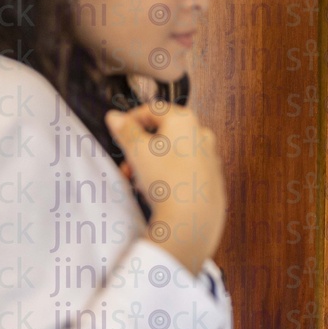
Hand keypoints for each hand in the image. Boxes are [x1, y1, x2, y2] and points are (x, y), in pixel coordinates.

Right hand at [106, 103, 226, 275]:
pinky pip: (184, 171)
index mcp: (185, 121)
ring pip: (173, 154)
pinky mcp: (211, 179)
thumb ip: (125, 130)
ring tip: (138, 180)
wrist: (192, 218)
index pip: (153, 109)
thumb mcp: (137, 151)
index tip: (120, 132)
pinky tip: (156, 191)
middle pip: (163, 134)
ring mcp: (209, 158)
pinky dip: (168, 175)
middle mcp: (202, 136)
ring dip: (151, 163)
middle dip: (140, 148)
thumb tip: (116, 117)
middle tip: (127, 163)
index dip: (131, 119)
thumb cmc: (169, 181)